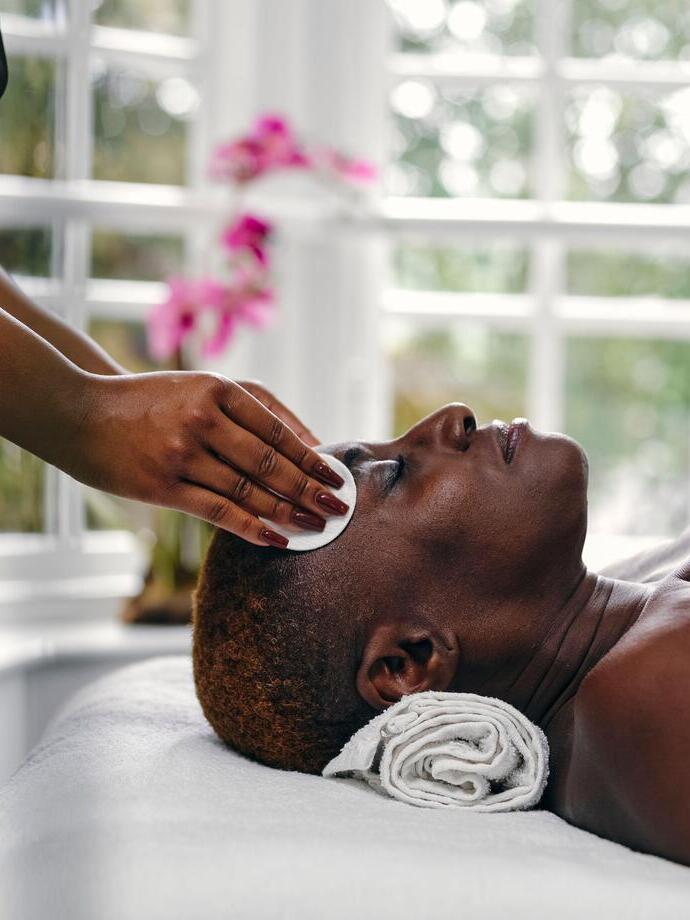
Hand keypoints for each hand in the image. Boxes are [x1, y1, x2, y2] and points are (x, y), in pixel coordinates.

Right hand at [65, 371, 347, 546]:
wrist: (81, 413)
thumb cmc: (153, 401)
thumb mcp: (202, 388)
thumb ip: (256, 408)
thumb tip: (311, 442)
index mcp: (216, 390)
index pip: (276, 431)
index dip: (310, 458)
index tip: (337, 477)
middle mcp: (201, 420)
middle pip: (268, 462)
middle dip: (309, 488)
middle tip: (339, 508)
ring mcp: (180, 454)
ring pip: (246, 490)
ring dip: (287, 512)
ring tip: (317, 526)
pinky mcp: (162, 487)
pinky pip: (217, 511)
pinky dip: (252, 527)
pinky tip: (278, 538)